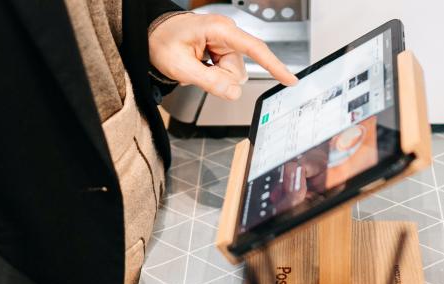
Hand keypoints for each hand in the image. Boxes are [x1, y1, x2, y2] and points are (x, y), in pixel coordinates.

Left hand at [149, 12, 297, 99]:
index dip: (274, 66)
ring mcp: (226, 43)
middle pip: (238, 72)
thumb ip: (209, 81)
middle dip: (219, 79)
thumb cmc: (162, 42)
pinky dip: (214, 75)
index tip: (290, 79)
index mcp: (219, 30)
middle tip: (196, 72)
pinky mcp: (224, 51)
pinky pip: (227, 73)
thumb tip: (234, 93)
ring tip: (195, 66)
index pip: (254, 49)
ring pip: (233, 76)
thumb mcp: (180, 66)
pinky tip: (200, 66)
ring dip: (215, 78)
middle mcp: (227, 34)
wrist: (152, 34)